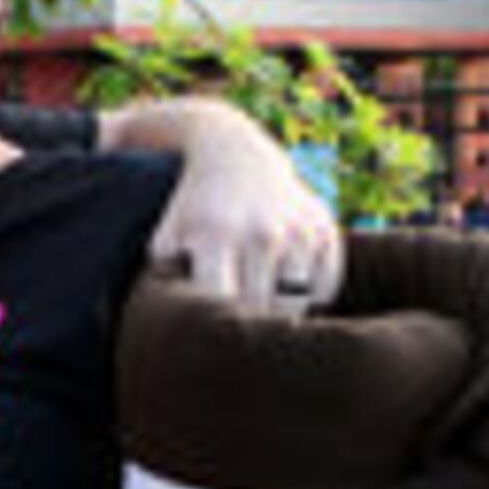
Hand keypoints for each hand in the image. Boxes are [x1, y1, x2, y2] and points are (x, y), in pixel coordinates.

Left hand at [142, 110, 342, 312]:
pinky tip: (289, 291)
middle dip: (247, 326)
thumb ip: (164, 283)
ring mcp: (298, 229)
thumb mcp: (167, 239)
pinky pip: (324, 287)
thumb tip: (174, 328)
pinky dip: (311, 299)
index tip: (212, 332)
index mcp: (217, 237)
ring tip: (263, 313)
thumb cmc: (194, 212)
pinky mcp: (324, 227)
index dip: (216, 327)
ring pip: (296, 304)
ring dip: (280, 315)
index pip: (221, 305)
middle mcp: (262, 232)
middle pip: (260, 309)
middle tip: (238, 330)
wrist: (234, 156)